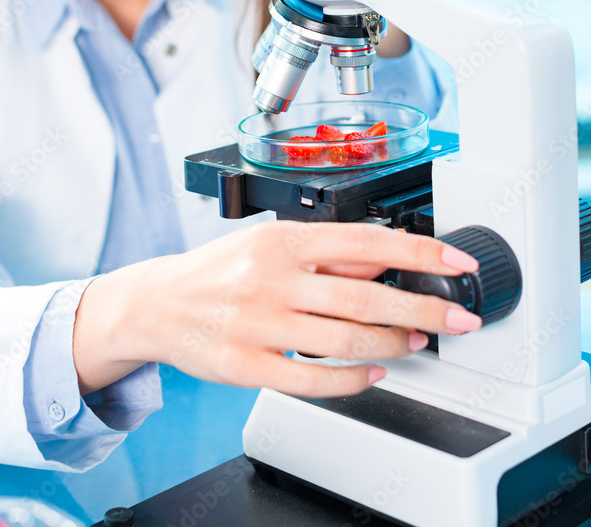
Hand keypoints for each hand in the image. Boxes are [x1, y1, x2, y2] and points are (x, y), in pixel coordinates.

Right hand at [73, 222, 479, 398]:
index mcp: (282, 239)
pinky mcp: (248, 366)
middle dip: (423, 306)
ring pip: (345, 339)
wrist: (158, 304)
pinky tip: (374, 373)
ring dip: (393, 342)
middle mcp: (272, 277)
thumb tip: (386, 257)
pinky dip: (353, 379)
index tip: (457, 262)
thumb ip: (326, 253)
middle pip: (364, 293)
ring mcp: (259, 324)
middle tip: (459, 317)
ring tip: (417, 341)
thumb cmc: (219, 270)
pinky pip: (314, 379)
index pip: (365, 239)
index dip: (419, 250)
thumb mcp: (269, 243)